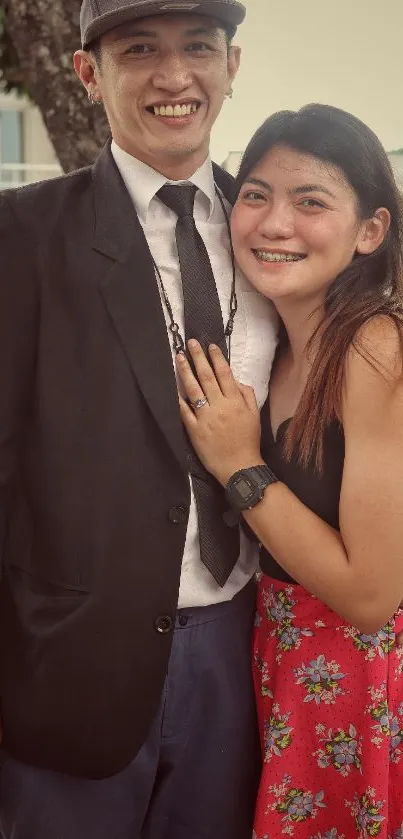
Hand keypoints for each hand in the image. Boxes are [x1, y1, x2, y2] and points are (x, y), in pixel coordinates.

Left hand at [176, 340, 263, 485]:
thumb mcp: (255, 415)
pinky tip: (172, 387)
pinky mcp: (195, 430)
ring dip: (185, 372)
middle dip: (199, 358)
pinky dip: (178, 399)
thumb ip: (247, 395)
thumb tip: (237, 380)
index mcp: (235, 401)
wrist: (240, 466)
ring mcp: (206, 418)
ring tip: (180, 358)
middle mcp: (220, 406)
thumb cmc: (248, 440)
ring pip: (193, 390)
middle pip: (207, 377)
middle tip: (191, 343)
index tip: (210, 345)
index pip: (224, 374)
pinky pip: (185, 411)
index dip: (217, 358)